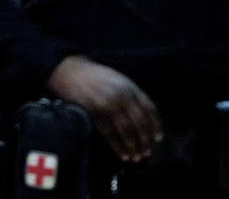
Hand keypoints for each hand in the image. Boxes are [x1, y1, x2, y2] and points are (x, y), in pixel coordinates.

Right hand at [47, 55, 162, 162]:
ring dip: (133, 146)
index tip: (158, 139)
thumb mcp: (117, 79)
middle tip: (147, 152)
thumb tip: (142, 117)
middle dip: (145, 140)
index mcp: (130, 86)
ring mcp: (108, 103)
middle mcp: (122, 95)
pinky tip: (122, 154)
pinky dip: (117, 146)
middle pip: (139, 122)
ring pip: (126, 130)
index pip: (149, 109)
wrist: (70, 71)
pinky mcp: (95, 112)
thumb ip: (130, 94)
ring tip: (136, 157)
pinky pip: (109, 133)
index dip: (155, 125)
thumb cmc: (94, 76)